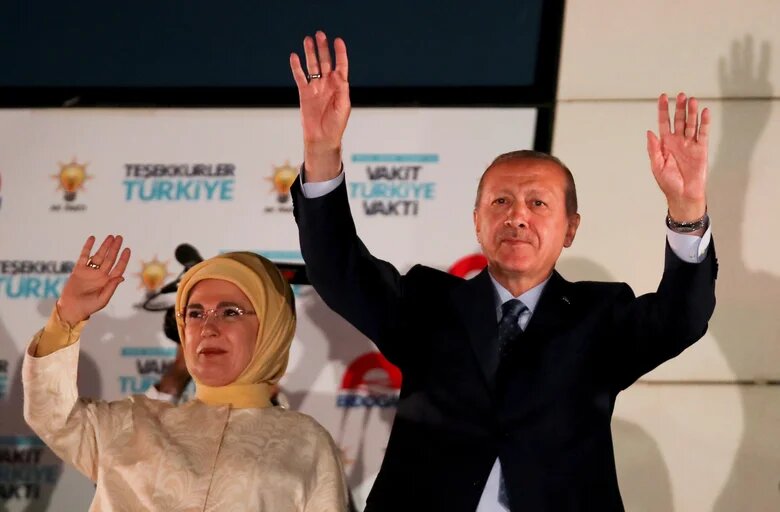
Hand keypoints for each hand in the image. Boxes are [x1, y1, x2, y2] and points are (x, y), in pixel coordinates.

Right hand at [57, 235, 130, 324]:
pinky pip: (84, 256)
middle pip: (110, 259)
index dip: (123, 259)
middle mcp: (100, 275)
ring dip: (104, 246)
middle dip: (115, 248)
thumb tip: (122, 277)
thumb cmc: (89, 307)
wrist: (71, 308)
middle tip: (120, 237)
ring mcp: (90, 271)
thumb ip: (111, 288)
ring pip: (99, 255)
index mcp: (108, 281)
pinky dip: (88, 247)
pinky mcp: (78, 270)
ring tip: (110, 237)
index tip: (127, 249)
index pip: (118, 267)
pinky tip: (92, 238)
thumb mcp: (102, 299)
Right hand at [289, 31, 350, 180]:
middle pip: (325, 62)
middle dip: (323, 48)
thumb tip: (338, 75)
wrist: (322, 138)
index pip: (340, 66)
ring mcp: (316, 88)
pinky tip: (294, 57)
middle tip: (320, 35)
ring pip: (312, 66)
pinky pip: (300, 77)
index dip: (340, 53)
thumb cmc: (336, 125)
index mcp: (339, 87)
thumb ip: (342, 90)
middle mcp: (327, 84)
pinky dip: (296, 67)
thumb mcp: (343, 107)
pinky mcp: (304, 93)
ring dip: (310, 53)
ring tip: (307, 40)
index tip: (338, 41)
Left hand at [646, 92, 709, 220]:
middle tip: (681, 95)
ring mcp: (690, 144)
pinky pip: (703, 133)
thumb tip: (649, 132)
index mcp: (665, 144)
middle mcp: (678, 141)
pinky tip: (705, 112)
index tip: (663, 97)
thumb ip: (653, 149)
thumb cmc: (668, 183)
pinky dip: (704, 123)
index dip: (663, 110)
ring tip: (692, 100)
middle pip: (679, 120)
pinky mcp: (701, 149)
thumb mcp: (656, 165)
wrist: (683, 195)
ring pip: (691, 124)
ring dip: (692, 112)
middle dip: (679, 108)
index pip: (664, 122)